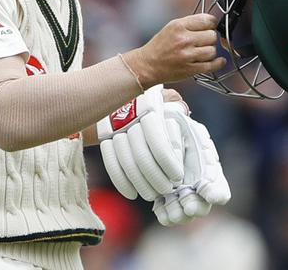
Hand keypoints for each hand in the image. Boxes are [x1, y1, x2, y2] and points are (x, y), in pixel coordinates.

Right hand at [97, 85, 184, 200]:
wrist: (123, 93)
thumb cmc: (154, 99)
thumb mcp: (168, 97)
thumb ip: (177, 107)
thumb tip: (185, 117)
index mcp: (148, 107)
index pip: (157, 142)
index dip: (168, 163)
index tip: (178, 176)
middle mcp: (129, 118)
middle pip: (141, 157)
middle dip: (156, 179)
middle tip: (167, 189)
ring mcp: (113, 128)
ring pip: (126, 163)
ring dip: (141, 184)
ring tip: (153, 194)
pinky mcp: (103, 136)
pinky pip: (110, 162)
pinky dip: (121, 181)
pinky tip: (132, 193)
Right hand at [122, 14, 225, 88]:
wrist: (147, 65)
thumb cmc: (159, 47)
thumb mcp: (171, 28)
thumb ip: (190, 24)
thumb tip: (211, 22)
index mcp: (178, 26)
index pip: (207, 20)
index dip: (211, 24)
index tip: (210, 27)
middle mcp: (183, 39)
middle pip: (212, 35)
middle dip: (209, 38)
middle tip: (203, 42)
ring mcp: (187, 55)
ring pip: (213, 50)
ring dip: (210, 52)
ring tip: (202, 52)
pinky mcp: (190, 69)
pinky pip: (212, 65)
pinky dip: (218, 63)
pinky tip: (218, 61)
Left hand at [152, 107, 230, 225]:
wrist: (163, 132)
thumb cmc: (180, 130)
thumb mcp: (191, 130)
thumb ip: (192, 141)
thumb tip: (186, 151)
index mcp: (210, 171)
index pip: (220, 190)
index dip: (216, 193)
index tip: (209, 193)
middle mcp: (198, 187)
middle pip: (202, 206)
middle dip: (196, 207)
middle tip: (189, 206)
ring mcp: (182, 194)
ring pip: (185, 212)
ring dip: (179, 214)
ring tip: (173, 212)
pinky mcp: (165, 197)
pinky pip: (167, 212)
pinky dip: (164, 214)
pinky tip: (160, 209)